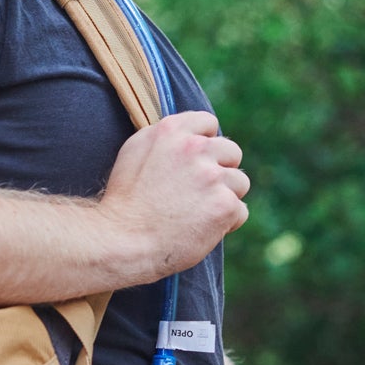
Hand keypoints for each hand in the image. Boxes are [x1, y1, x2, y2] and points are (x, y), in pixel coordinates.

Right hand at [99, 112, 248, 283]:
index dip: (205, 144)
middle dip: (220, 171)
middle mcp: (194, 148)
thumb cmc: (125, 202)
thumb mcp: (135, 152)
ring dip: (224, 197)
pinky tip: (201, 229)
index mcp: (171, 131)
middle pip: (231, 151)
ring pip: (239, 182)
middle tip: (196, 193)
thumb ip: (166, 138)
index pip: (208, 123)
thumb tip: (191, 135)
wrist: (124, 241)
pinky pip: (240, 211)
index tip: (195, 163)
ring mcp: (212, 176)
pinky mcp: (224, 205)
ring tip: (196, 213)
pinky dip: (226, 223)